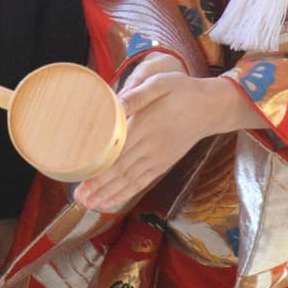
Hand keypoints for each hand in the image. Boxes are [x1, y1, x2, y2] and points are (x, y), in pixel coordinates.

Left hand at [74, 71, 256, 213]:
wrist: (210, 108)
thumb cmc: (181, 91)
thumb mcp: (160, 83)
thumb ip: (137, 94)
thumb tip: (117, 101)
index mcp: (145, 127)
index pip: (118, 151)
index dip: (100, 167)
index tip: (82, 176)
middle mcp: (150, 147)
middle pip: (120, 171)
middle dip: (98, 186)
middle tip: (78, 197)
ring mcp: (157, 159)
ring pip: (129, 181)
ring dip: (108, 194)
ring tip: (89, 204)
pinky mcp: (162, 164)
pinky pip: (142, 183)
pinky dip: (126, 194)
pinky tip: (111, 202)